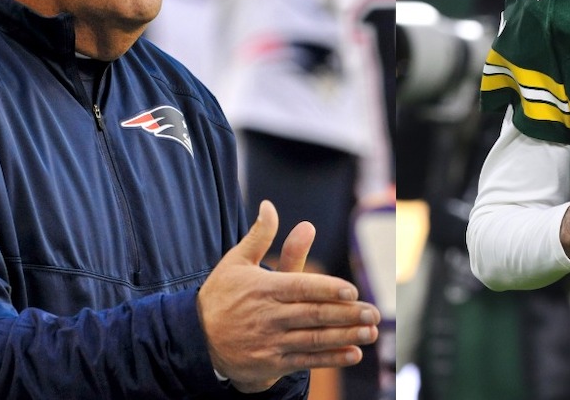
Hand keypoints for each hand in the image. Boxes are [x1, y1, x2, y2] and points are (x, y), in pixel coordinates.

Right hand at [198, 200, 379, 392]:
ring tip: (370, 333)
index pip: (300, 287)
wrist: (195, 339)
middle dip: (347, 315)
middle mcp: (268, 316)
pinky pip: (305, 361)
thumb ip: (260, 236)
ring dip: (345, 337)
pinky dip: (330, 359)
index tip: (352, 291)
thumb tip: (269, 205)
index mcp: (263, 289)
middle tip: (374, 313)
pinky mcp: (270, 364)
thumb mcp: (236, 262)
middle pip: (313, 315)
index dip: (327, 289)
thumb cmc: (220, 296)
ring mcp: (270, 342)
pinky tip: (352, 354)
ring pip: (313, 339)